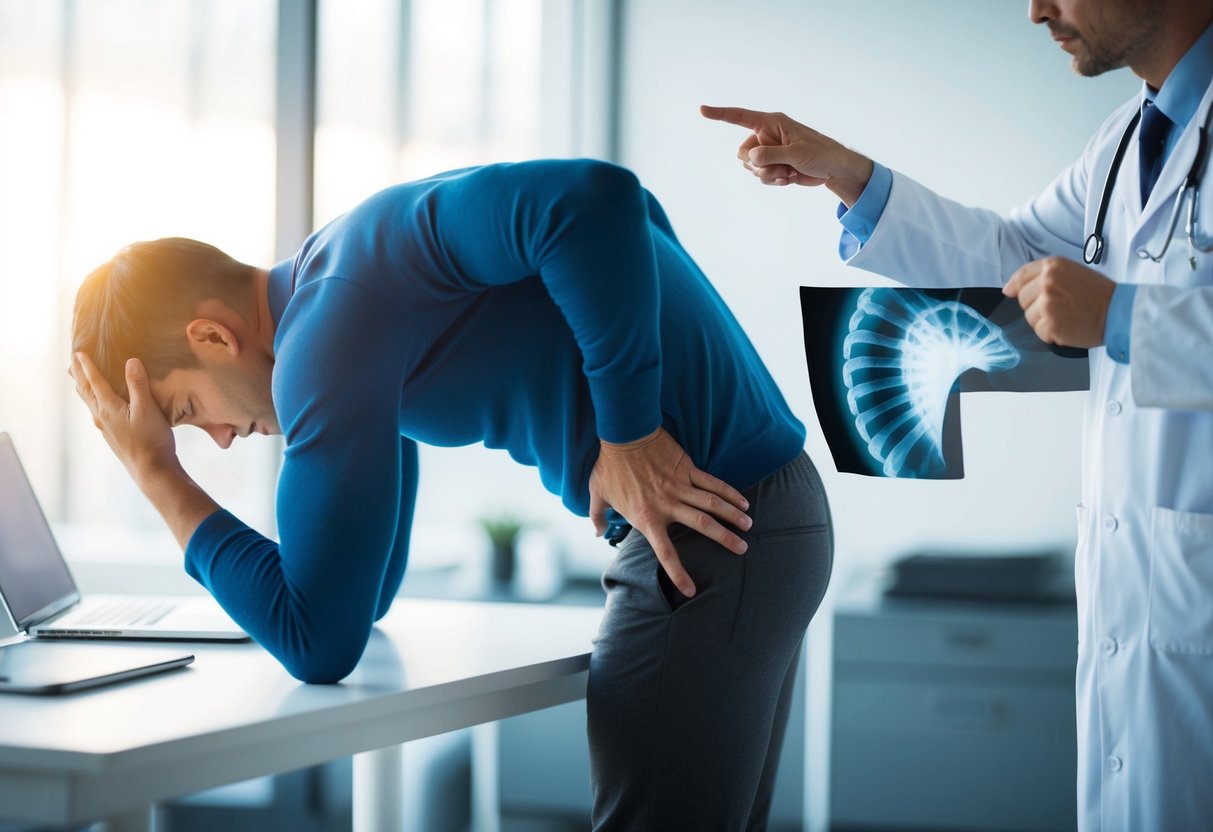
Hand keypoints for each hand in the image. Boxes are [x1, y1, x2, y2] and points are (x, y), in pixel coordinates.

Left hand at [70, 352, 177, 477]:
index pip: (95, 381)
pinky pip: (97, 410)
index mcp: (108, 408)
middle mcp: (101, 416)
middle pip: (85, 391)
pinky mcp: (112, 434)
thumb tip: (130, 361)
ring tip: (79, 378)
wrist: (151, 470)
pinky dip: (93, 398)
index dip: (87, 366)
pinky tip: (100, 402)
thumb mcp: (148, 409)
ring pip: (89, 402)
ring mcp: (105, 427)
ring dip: (83, 387)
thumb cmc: (151, 439)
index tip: (79, 352)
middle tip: (72, 361)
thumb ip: (138, 385)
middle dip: (79, 374)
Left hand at [588, 427, 751, 597]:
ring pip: (713, 504)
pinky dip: (728, 492)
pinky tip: (742, 501)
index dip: (678, 573)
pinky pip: (712, 483)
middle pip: (703, 525)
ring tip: (747, 526)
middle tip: (742, 549)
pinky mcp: (687, 468)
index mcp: (646, 517)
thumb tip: (596, 531)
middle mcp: (668, 504)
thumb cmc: (610, 465)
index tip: (691, 590)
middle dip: (725, 539)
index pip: (665, 552)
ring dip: (732, 516)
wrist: (624, 433)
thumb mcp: (597, 493)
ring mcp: (680, 485)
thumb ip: (597, 516)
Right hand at [699, 104, 873, 204]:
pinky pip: (759, 176)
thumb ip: (771, 154)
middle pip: (742, 152)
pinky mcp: (771, 165)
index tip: (702, 110)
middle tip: (779, 166)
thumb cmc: (820, 153)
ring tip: (788, 172)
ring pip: (750, 167)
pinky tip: (788, 177)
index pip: (740, 117)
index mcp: (771, 123)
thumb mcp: (797, 153)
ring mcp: (768, 152)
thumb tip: (750, 158)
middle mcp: (766, 136)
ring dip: (767, 174)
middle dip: (757, 164)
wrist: (832, 169)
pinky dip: (772, 180)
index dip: (720, 114)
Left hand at [1003, 257, 1115, 347]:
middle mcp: (1047, 282)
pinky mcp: (1050, 323)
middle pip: (1023, 299)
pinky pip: (1039, 332)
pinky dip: (1052, 334)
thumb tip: (1009, 289)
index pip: (1021, 276)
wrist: (1118, 311)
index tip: (1011, 291)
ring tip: (1067, 316)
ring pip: (1030, 317)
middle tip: (1062, 307)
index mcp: (1053, 266)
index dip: (1016, 286)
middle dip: (1037, 306)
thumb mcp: (1072, 272)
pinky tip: (1068, 326)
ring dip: (1044, 321)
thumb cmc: (1099, 294)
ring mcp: (1047, 303)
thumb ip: (1042, 276)